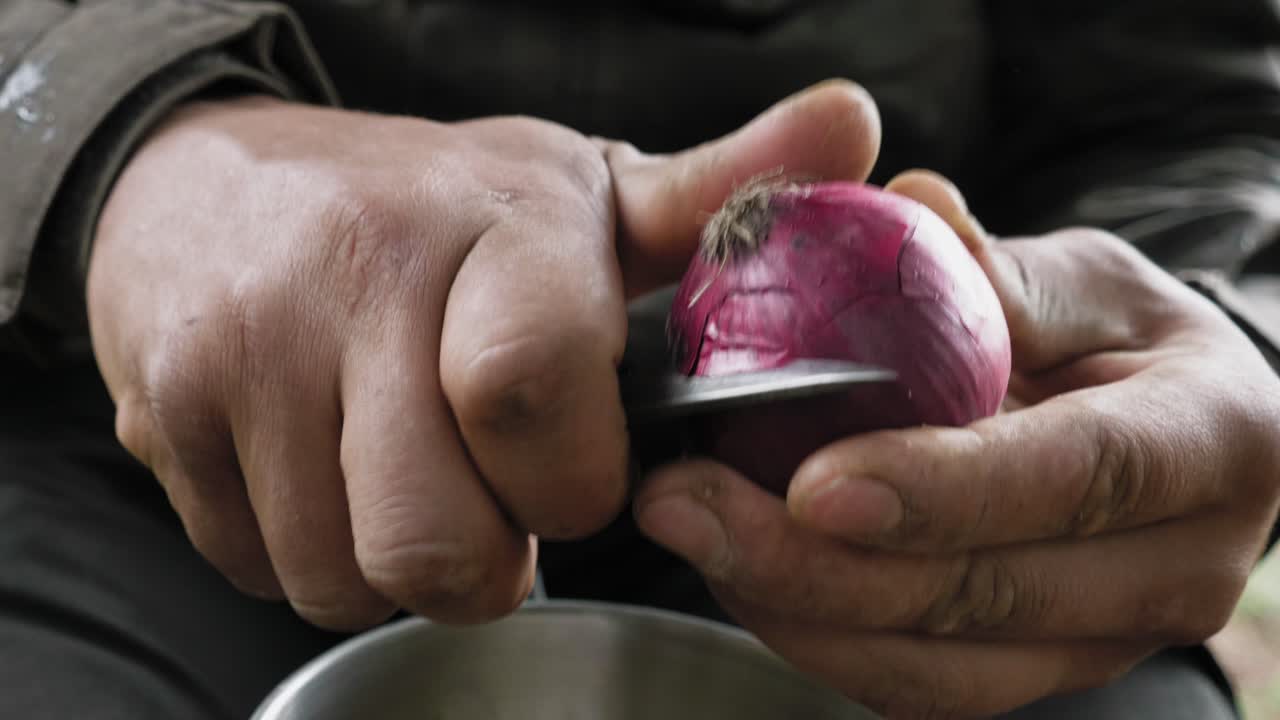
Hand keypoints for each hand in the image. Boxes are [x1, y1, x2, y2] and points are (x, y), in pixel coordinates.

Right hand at [87, 82, 881, 629]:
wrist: (214, 190)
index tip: (568, 462)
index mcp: (489, 225)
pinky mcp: (162, 413)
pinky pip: (254, 565)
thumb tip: (853, 129)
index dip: (568, 477)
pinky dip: (306, 547)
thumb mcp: (581, 194)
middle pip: (435, 542)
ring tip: (406, 470)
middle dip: (485, 558)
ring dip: (393, 558)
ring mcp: (243, 348)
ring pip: (344, 575)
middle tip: (486, 491)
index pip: (531, 392)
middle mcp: (356, 276)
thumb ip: (719, 192)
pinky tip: (326, 467)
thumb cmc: (430, 208)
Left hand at [634, 171, 1279, 717]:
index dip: (946, 488)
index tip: (814, 484)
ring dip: (797, 611)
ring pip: (944, 666)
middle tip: (689, 507)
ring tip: (689, 535)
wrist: (1172, 439)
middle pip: (993, 594)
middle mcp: (1180, 566)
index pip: (1081, 474)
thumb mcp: (1089, 279)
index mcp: (1216, 441)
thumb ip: (1002, 267)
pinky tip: (737, 575)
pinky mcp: (1042, 668)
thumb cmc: (1129, 342)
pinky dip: (818, 637)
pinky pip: (921, 683)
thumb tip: (908, 214)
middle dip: (822, 567)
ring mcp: (1111, 637)